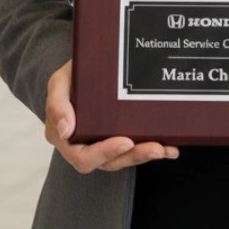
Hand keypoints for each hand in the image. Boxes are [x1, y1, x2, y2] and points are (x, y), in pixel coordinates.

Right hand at [45, 59, 178, 172]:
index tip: (125, 141)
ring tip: (165, 148)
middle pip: (108, 162)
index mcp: (65, 137)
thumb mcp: (59, 82)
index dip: (104, 153)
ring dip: (145, 155)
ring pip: (124, 158)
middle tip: (154, 147)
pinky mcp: (119, 138)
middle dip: (133, 156)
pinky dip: (152, 150)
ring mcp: (102, 144)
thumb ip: (57, 103)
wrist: (84, 66)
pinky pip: (134, 149)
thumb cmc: (71, 76)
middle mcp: (84, 146)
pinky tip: (170, 148)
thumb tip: (66, 131)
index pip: (83, 156)